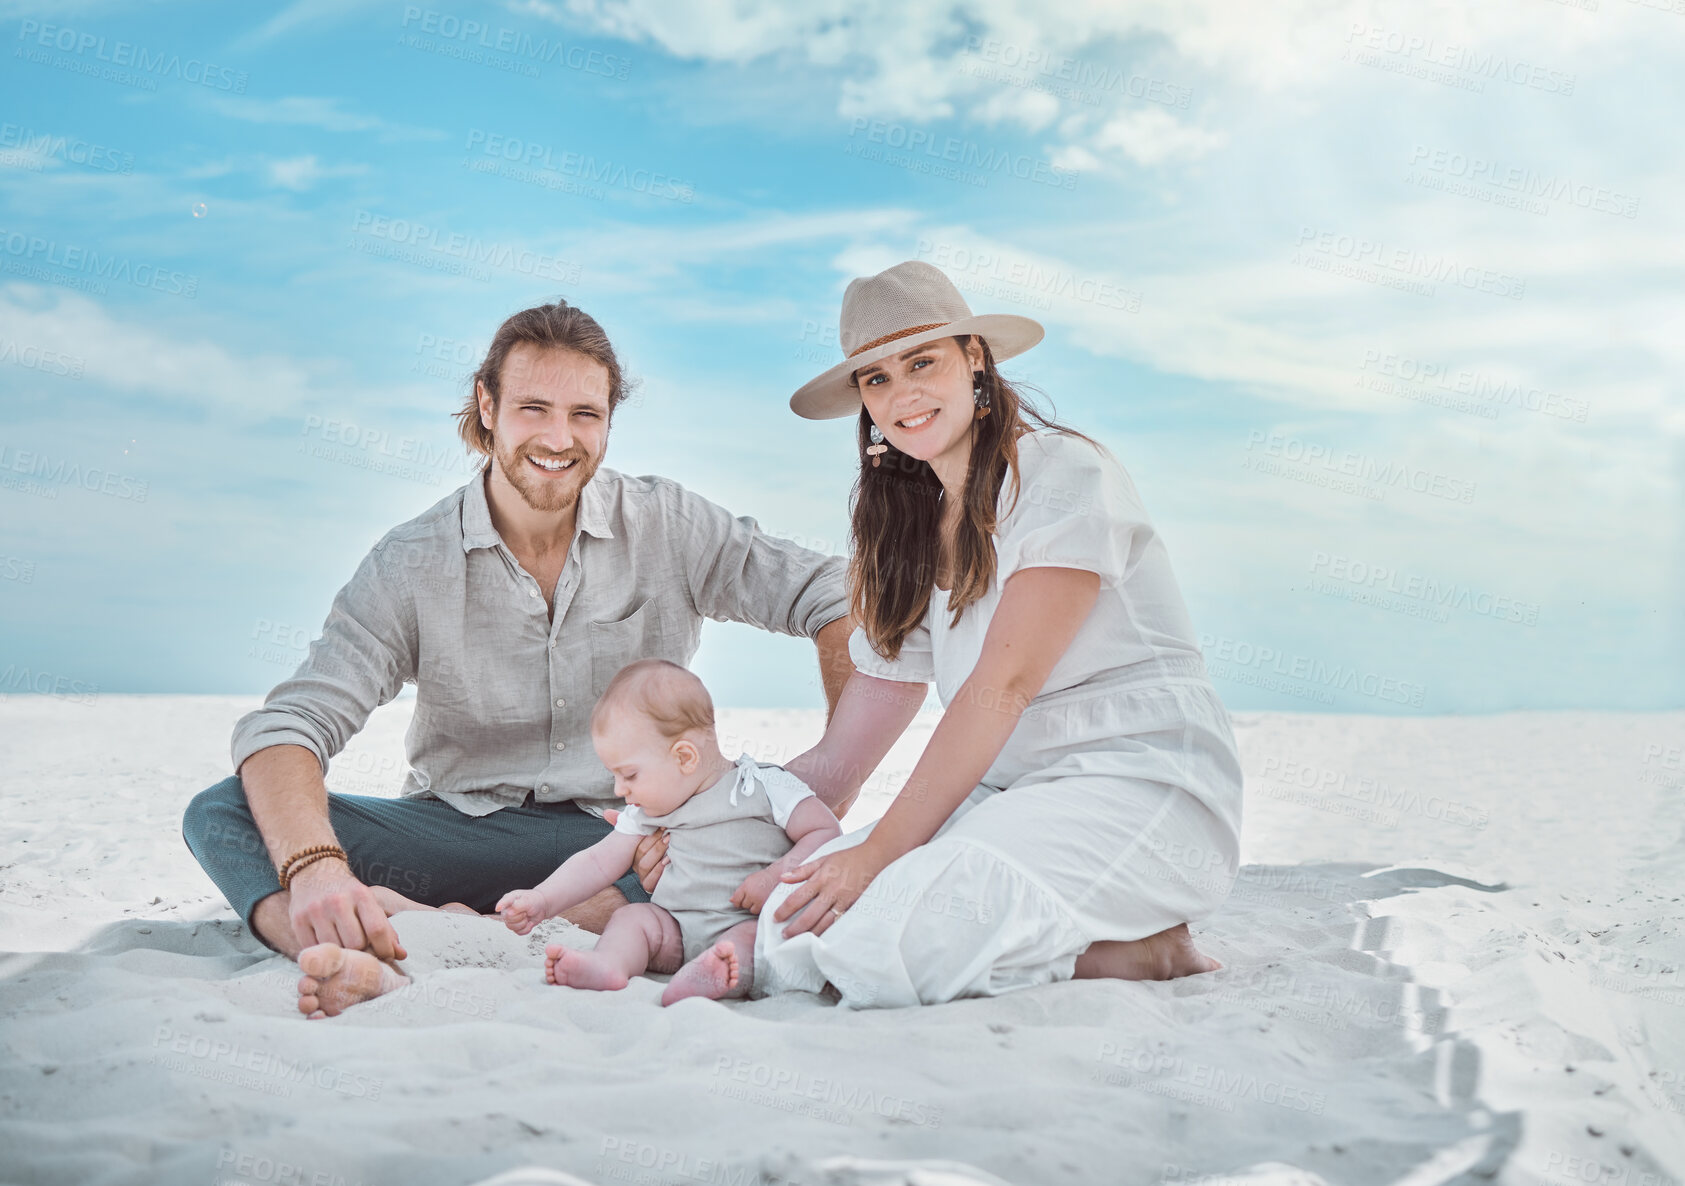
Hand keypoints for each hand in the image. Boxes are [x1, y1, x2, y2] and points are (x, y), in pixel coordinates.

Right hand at [287, 859, 406, 962]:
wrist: (314, 872)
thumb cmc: (348, 893)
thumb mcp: (368, 902)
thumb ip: (385, 928)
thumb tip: (401, 955)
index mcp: (360, 894)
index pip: (377, 929)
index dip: (385, 949)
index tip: (386, 956)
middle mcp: (337, 901)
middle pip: (356, 944)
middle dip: (362, 952)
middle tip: (362, 953)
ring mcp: (315, 910)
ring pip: (334, 949)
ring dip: (341, 955)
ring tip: (344, 950)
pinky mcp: (297, 920)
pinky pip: (314, 949)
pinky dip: (322, 953)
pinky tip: (327, 947)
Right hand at [495, 888, 548, 935]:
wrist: (541, 907)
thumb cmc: (534, 900)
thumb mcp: (527, 900)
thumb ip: (517, 906)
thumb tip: (509, 913)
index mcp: (509, 899)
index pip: (503, 903)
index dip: (500, 905)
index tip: (498, 908)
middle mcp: (507, 909)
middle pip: (507, 918)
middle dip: (520, 917)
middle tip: (525, 911)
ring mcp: (511, 919)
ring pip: (511, 927)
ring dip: (523, 923)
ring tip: (527, 916)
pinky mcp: (516, 926)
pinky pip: (518, 932)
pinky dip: (526, 929)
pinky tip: (529, 922)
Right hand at [601, 811, 669, 894]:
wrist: (672, 875)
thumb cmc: (660, 850)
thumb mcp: (643, 835)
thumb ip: (626, 822)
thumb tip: (606, 812)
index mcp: (634, 851)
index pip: (637, 840)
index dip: (648, 832)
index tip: (660, 823)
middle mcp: (637, 864)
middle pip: (640, 851)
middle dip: (654, 841)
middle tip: (667, 831)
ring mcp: (643, 876)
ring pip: (644, 865)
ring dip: (657, 853)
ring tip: (669, 843)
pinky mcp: (649, 887)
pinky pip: (650, 881)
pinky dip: (658, 871)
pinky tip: (667, 861)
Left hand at [730, 865, 781, 914]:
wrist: (778, 876)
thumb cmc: (762, 878)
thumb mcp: (749, 880)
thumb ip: (739, 891)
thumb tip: (731, 901)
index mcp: (746, 887)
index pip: (736, 900)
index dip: (737, 901)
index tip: (741, 900)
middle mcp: (752, 894)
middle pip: (744, 905)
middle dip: (747, 902)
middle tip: (754, 895)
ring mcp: (760, 901)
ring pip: (752, 910)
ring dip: (754, 906)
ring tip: (759, 898)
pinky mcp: (767, 905)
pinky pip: (760, 911)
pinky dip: (761, 908)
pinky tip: (763, 901)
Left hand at [772, 839, 893, 938]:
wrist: (873, 858)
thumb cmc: (847, 858)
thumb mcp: (823, 859)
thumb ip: (802, 870)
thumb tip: (782, 878)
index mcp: (821, 878)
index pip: (798, 897)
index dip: (785, 909)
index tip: (776, 917)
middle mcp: (831, 891)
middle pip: (809, 915)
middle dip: (795, 928)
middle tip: (784, 934)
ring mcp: (843, 901)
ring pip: (824, 923)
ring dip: (809, 933)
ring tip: (798, 940)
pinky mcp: (852, 907)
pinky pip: (837, 923)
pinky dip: (827, 931)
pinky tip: (819, 937)